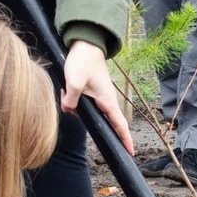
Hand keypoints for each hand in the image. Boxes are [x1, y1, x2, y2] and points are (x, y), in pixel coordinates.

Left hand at [63, 40, 132, 154]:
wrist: (85, 43)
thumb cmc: (83, 61)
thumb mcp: (74, 82)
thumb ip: (71, 100)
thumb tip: (68, 110)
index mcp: (107, 100)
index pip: (119, 124)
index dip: (125, 139)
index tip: (130, 153)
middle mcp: (106, 100)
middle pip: (107, 123)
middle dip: (102, 132)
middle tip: (99, 145)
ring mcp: (100, 96)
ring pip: (91, 113)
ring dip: (78, 109)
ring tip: (67, 93)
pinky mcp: (93, 92)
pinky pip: (85, 104)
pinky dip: (75, 102)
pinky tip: (66, 92)